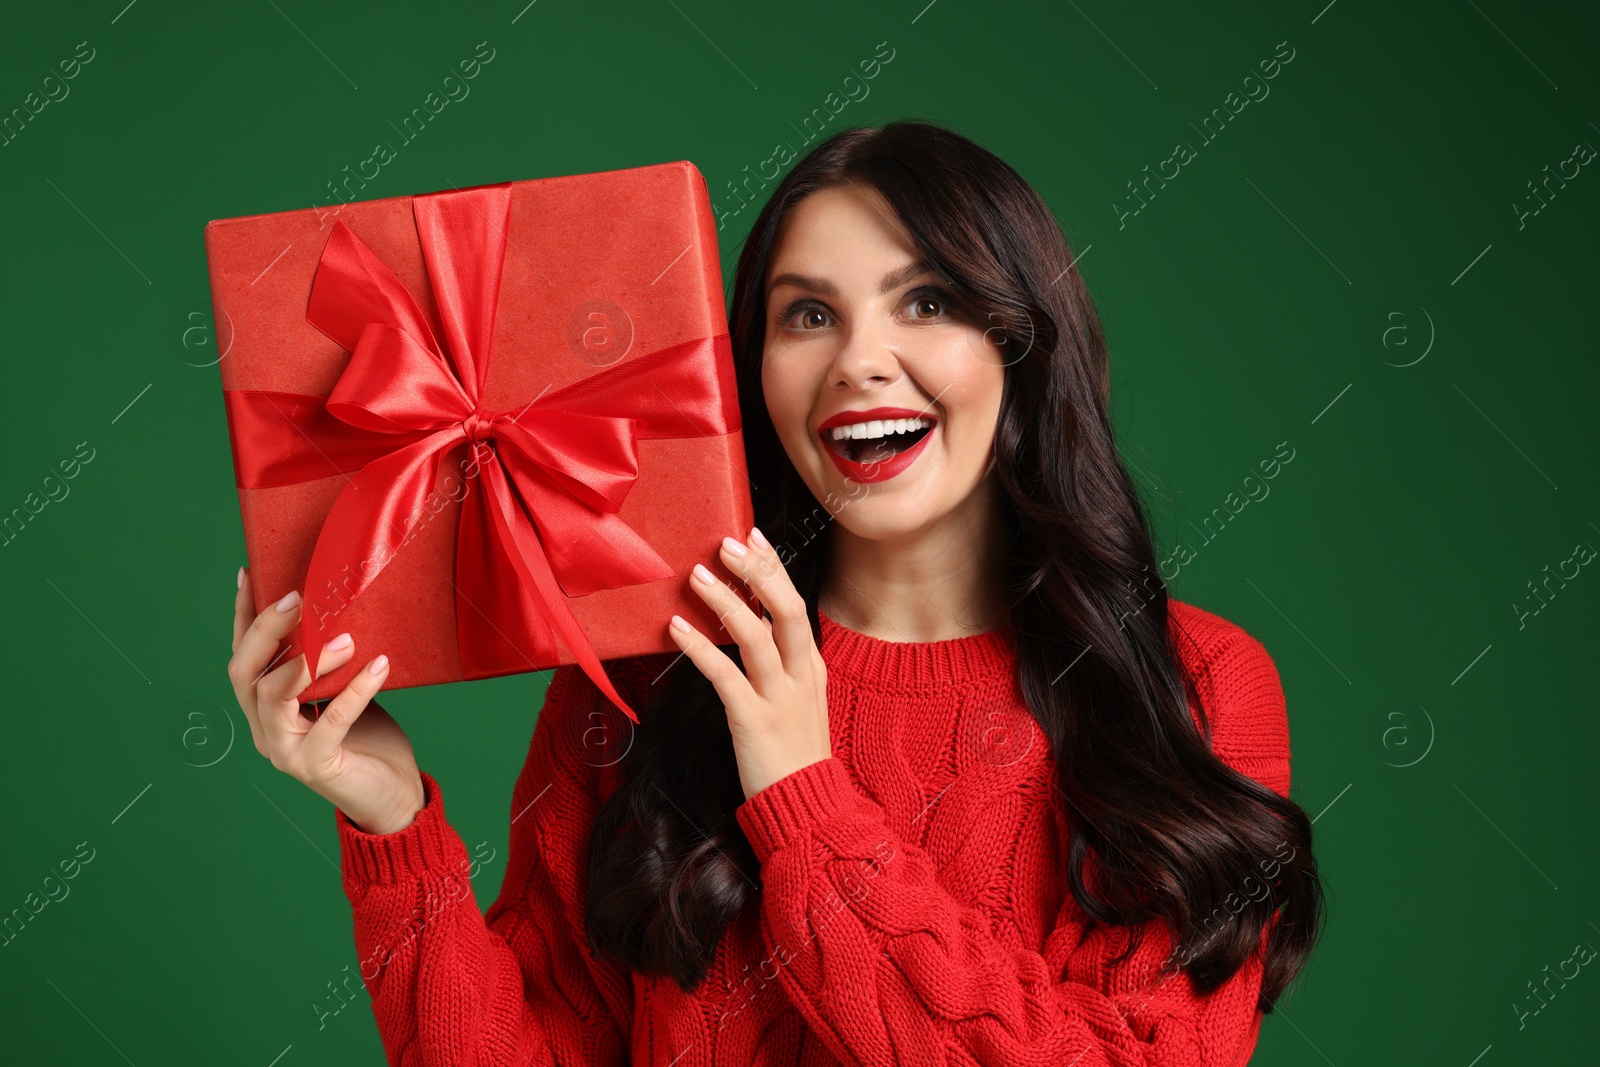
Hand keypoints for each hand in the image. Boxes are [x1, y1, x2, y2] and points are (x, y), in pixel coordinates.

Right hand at [228, 566, 424, 834]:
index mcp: (264, 709)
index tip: (249, 573)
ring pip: (275, 695)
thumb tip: (334, 607)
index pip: (243, 656)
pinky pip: (331, 722)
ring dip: (311, 659)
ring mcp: (284, 751)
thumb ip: (326, 662)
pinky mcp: (315, 768)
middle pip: (244, 673)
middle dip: (266, 630)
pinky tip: (380, 666)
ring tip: (350, 638)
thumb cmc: (367, 738)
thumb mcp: (340, 690)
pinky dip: (355, 691)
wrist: (392, 794)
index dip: (242, 616)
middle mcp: (264, 729)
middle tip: (298, 598)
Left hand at [667, 528, 831, 801]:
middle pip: (784, 610)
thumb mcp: (798, 702)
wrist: (807, 808)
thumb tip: (746, 628)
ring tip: (698, 576)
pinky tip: (677, 629)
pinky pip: (725, 675)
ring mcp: (779, 698)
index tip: (754, 536)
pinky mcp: (754, 721)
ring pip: (755, 636)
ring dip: (725, 601)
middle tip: (726, 543)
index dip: (774, 569)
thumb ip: (780, 666)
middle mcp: (800, 676)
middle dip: (756, 572)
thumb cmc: (794, 755)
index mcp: (811, 667)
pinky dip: (700, 648)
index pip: (795, 606)